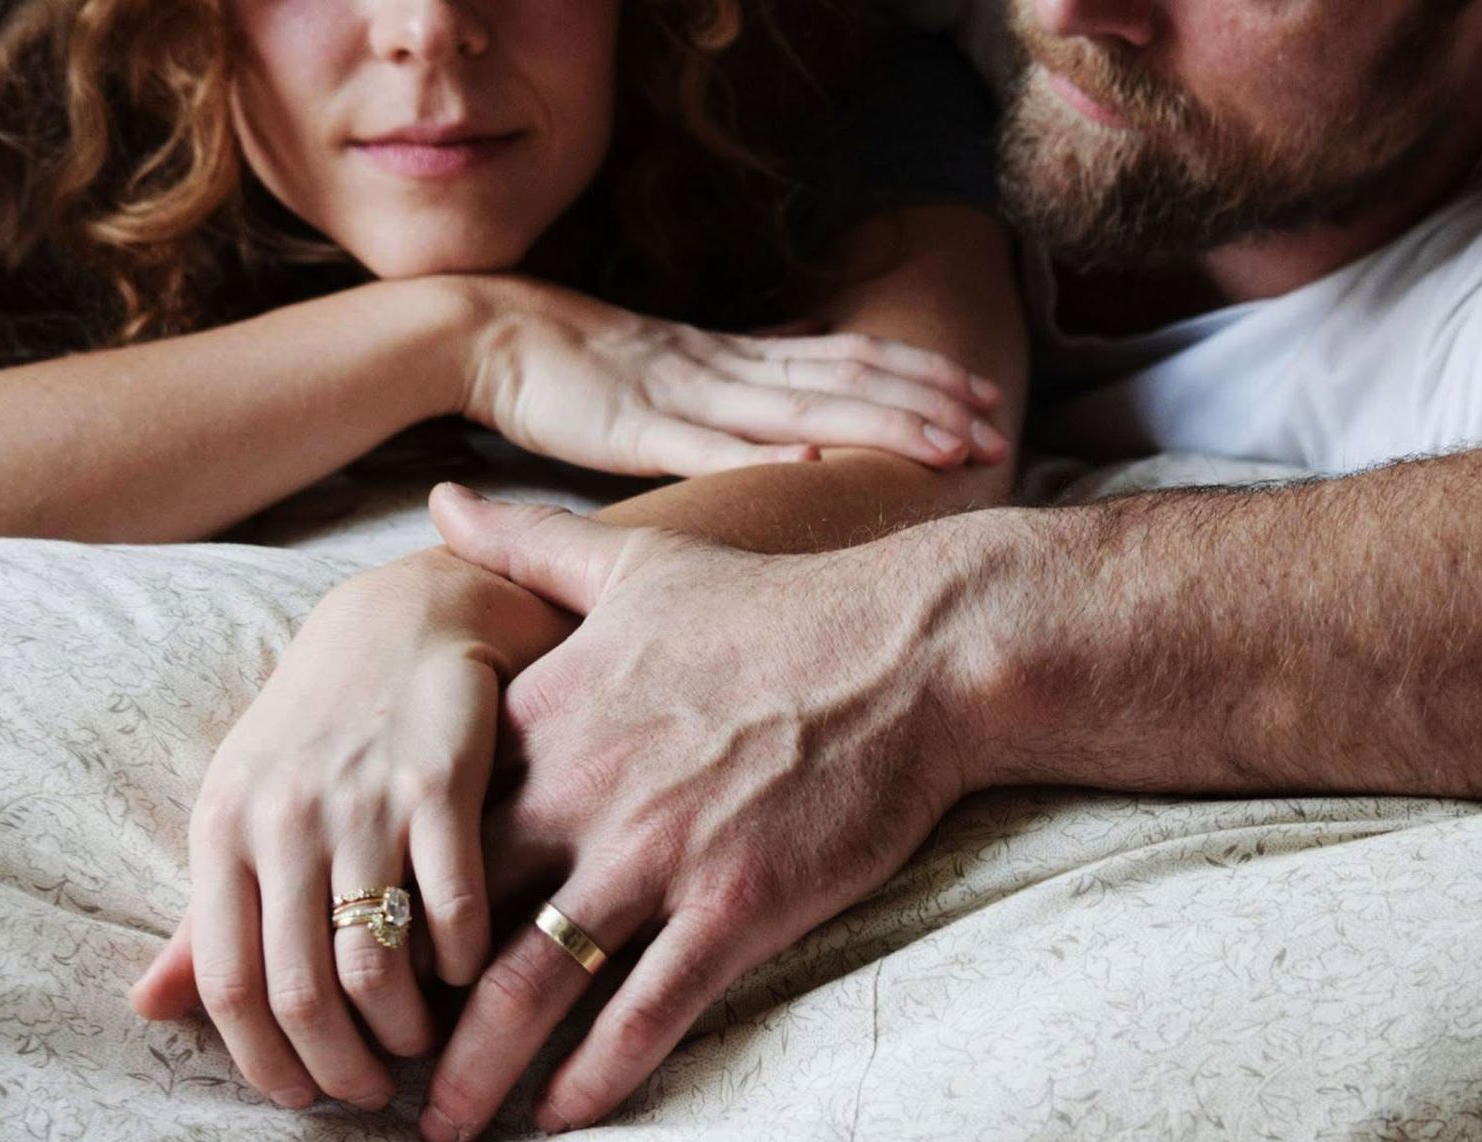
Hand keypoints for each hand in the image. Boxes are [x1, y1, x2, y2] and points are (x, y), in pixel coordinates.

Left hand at [128, 550, 572, 1110]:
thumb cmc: (324, 725)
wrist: (410, 611)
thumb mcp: (249, 805)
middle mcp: (284, 818)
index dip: (269, 1066)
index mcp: (224, 829)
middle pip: (302, 992)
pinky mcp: (442, 779)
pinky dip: (466, 962)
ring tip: (426, 1040)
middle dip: (343, 1067)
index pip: (229, 988)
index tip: (308, 1100)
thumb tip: (148, 1006)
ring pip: (377, 963)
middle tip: (378, 1089)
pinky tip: (474, 971)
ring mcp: (362, 799)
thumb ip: (211, 912)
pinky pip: (455, 907)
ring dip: (407, 1027)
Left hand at [413, 483, 975, 1141]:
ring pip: (531, 988)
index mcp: (545, 722)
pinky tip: (562, 1118)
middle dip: (398, 1008)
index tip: (351, 951)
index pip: (423, 831)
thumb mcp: (636, 561)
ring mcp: (658, 856)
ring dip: (476, 1072)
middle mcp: (582, 796)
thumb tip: (439, 499)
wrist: (908, 645)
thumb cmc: (774, 604)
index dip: (378, 899)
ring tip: (440, 1127)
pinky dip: (595, 1076)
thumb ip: (524, 544)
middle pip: (449, 925)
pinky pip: (645, 1013)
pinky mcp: (736, 907)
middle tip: (365, 1066)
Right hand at [452, 276, 1008, 476]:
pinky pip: (705, 446)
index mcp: (737, 356)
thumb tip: (803, 360)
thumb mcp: (675, 364)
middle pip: (846, 379)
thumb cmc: (575, 365)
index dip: (919, 377)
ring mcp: (682, 395)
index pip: (848, 360)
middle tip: (993, 428)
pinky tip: (815, 465)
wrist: (487, 336)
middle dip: (926, 403)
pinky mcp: (633, 429)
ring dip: (876, 426)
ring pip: (798, 409)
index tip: (981, 397)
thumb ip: (741, 368)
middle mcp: (725, 367)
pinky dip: (762, 455)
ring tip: (941, 445)